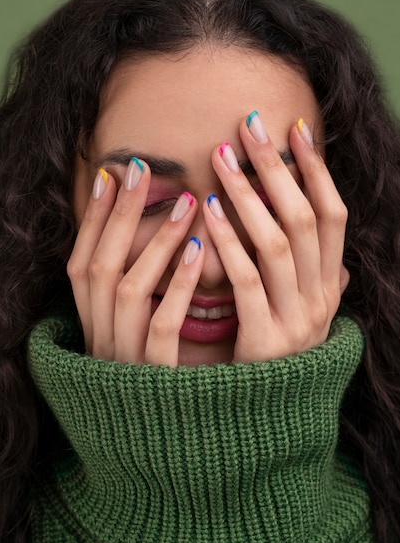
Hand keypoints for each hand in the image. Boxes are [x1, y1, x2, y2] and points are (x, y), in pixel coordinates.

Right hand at [67, 158, 203, 365]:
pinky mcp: (156, 380)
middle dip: (120, 217)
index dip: (94, 220)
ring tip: (186, 202)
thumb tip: (155, 236)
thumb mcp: (136, 333)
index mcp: (92, 328)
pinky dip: (176, 285)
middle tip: (144, 170)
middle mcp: (99, 342)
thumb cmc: (158, 380)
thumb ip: (138, 293)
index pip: (81, 264)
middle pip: (97, 268)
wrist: (172, 450)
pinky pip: (161, 327)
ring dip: (153, 242)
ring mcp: (124, 362)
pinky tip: (199, 250)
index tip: (112, 175)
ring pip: (126, 291)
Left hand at [204, 114, 348, 361]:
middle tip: (250, 126)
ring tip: (223, 157)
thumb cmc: (276, 349)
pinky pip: (247, 278)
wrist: (265, 416)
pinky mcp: (266, 337)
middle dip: (279, 168)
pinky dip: (230, 240)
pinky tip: (208, 211)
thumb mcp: (302, 309)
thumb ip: (313, 276)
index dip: (317, 170)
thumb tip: (329, 244)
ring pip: (280, 241)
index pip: (334, 216)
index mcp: (331, 285)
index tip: (296, 129)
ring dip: (251, 194)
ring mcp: (298, 318)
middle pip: (306, 218)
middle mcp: (322, 298)